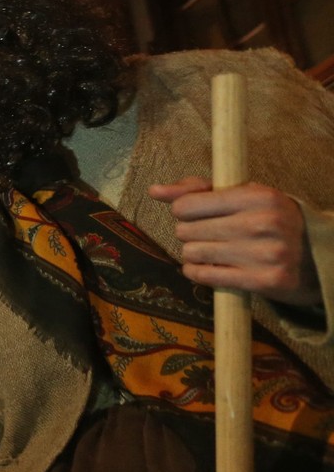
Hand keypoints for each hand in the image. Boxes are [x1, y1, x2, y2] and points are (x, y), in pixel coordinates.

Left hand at [149, 177, 319, 306]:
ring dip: (194, 254)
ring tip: (211, 251)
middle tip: (207, 235)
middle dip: (190, 233)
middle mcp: (262, 223)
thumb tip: (154, 191)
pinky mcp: (264, 281)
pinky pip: (205, 276)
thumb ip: (198, 190)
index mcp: (258, 195)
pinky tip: (208, 267)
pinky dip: (198, 272)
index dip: (184, 211)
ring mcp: (264, 254)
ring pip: (192, 253)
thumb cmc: (272, 221)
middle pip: (186, 230)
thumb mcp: (244, 196)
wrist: (319, 255)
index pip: (187, 205)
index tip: (195, 215)